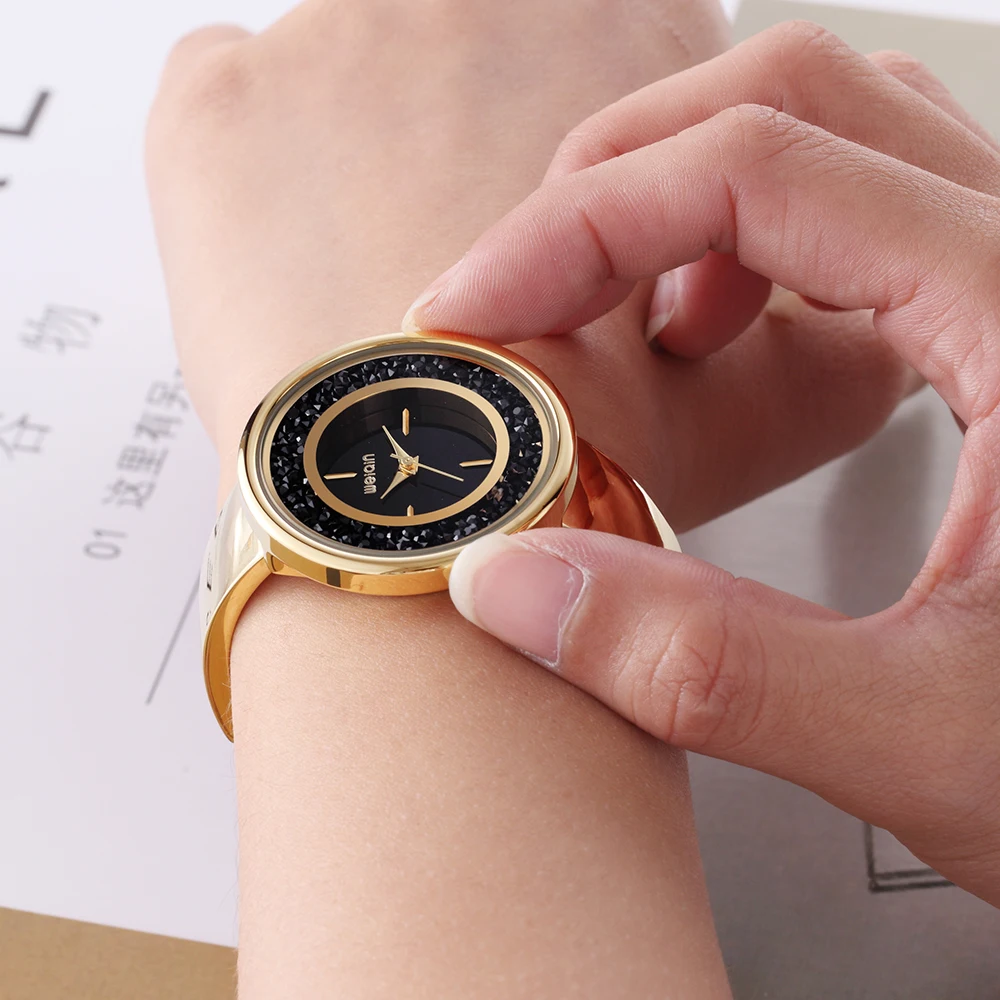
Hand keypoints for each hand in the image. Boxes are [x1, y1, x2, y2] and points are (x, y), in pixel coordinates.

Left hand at [147, 9, 912, 532]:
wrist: (437, 536)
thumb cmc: (587, 469)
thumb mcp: (792, 401)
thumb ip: (837, 306)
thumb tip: (837, 285)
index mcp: (627, 40)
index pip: (608, 54)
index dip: (589, 169)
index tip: (574, 246)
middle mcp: (482, 12)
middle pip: (474, 54)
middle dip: (483, 152)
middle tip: (485, 282)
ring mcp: (334, 41)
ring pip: (357, 71)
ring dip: (380, 161)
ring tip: (394, 287)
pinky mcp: (216, 109)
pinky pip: (222, 89)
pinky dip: (252, 164)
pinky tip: (296, 254)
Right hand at [429, 25, 999, 902]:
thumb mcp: (932, 739)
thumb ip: (712, 666)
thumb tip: (517, 587)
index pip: (760, 172)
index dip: (581, 226)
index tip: (478, 305)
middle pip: (792, 102)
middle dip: (617, 184)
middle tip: (524, 293)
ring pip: (832, 132)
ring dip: (685, 200)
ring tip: (622, 319)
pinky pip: (864, 203)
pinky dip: (750, 240)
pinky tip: (720, 332)